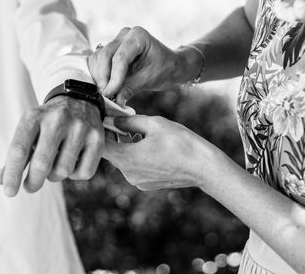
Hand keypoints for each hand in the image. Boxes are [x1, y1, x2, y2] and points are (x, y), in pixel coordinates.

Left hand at [0, 96, 103, 196]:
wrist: (78, 100)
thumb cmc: (47, 123)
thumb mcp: (29, 131)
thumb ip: (17, 155)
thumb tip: (2, 180)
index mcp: (35, 116)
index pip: (19, 150)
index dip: (12, 174)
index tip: (9, 192)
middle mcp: (58, 119)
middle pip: (41, 164)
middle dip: (33, 182)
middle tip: (29, 187)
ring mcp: (80, 127)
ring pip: (63, 171)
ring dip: (55, 177)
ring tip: (53, 166)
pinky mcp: (98, 137)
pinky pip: (84, 172)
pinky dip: (76, 175)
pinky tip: (72, 162)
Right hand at [88, 27, 182, 105]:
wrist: (169, 64)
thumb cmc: (164, 68)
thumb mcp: (149, 79)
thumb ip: (130, 89)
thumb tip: (115, 101)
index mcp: (138, 36)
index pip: (120, 58)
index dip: (113, 78)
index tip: (109, 94)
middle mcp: (125, 35)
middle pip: (105, 55)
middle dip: (103, 77)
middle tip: (105, 95)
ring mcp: (116, 40)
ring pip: (98, 57)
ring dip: (98, 76)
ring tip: (105, 93)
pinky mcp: (110, 49)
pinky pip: (97, 60)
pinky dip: (98, 74)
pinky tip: (104, 86)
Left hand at [103, 115, 221, 190]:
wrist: (204, 167)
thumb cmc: (181, 142)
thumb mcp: (154, 124)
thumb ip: (129, 121)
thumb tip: (113, 119)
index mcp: (127, 158)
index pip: (101, 145)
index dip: (101, 130)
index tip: (104, 119)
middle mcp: (128, 174)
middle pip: (111, 152)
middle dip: (114, 136)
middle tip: (121, 120)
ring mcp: (138, 181)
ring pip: (123, 159)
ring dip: (125, 145)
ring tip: (138, 131)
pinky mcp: (146, 184)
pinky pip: (133, 167)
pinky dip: (135, 155)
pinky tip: (148, 144)